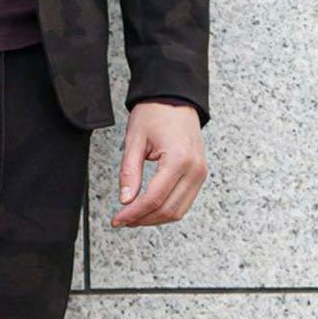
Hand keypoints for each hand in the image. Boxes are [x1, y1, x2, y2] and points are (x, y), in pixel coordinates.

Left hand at [111, 102, 207, 227]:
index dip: (133, 214)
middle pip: (167, 210)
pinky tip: (148, 209)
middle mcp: (194, 169)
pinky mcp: (199, 175)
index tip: (117, 220)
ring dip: (154, 219)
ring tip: (133, 216)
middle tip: (122, 220)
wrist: (175, 98)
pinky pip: (183, 203)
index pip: (153, 199)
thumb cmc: (156, 113)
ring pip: (177, 212)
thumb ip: (129, 172)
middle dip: (142, 219)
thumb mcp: (135, 140)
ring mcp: (200, 173)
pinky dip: (165, 210)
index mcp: (179, 159)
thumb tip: (125, 200)